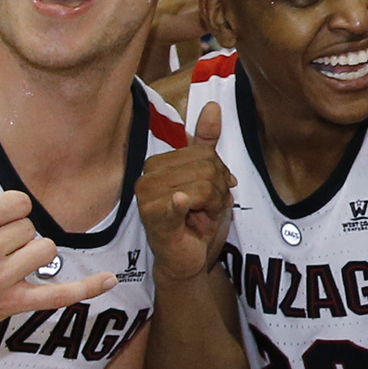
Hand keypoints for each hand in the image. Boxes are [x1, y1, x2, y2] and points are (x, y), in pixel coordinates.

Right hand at [0, 125, 115, 355]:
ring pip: (44, 253)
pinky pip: (57, 295)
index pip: (20, 202)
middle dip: (14, 234)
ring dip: (31, 255)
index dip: (8, 210)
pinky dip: (87, 288)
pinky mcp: (7, 305)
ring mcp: (1, 279)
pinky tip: (111, 280)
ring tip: (3, 262)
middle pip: (31, 227)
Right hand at [135, 99, 233, 282]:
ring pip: (204, 184)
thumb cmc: (195, 222)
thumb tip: (213, 107)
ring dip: (215, 205)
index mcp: (157, 165)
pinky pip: (177, 201)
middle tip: (210, 209)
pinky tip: (184, 206)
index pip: (205, 152)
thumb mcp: (207, 179)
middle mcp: (147, 178)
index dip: (220, 174)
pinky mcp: (154, 219)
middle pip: (207, 167)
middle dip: (220, 190)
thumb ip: (206, 143)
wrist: (188, 261)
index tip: (214, 193)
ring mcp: (148, 198)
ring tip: (202, 217)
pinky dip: (184, 203)